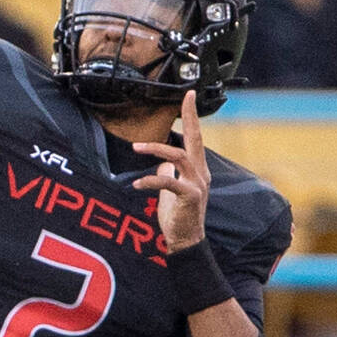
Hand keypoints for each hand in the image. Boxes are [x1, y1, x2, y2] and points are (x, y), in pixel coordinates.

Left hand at [132, 90, 209, 251]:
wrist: (186, 241)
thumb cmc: (178, 215)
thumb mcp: (171, 189)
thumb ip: (168, 173)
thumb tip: (160, 164)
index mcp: (197, 169)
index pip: (196, 137)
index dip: (192, 116)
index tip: (188, 95)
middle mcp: (201, 173)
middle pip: (197, 138)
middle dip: (190, 116)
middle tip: (185, 97)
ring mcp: (197, 184)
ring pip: (179, 156)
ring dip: (156, 149)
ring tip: (136, 147)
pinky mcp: (190, 197)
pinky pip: (169, 182)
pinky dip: (151, 180)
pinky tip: (137, 184)